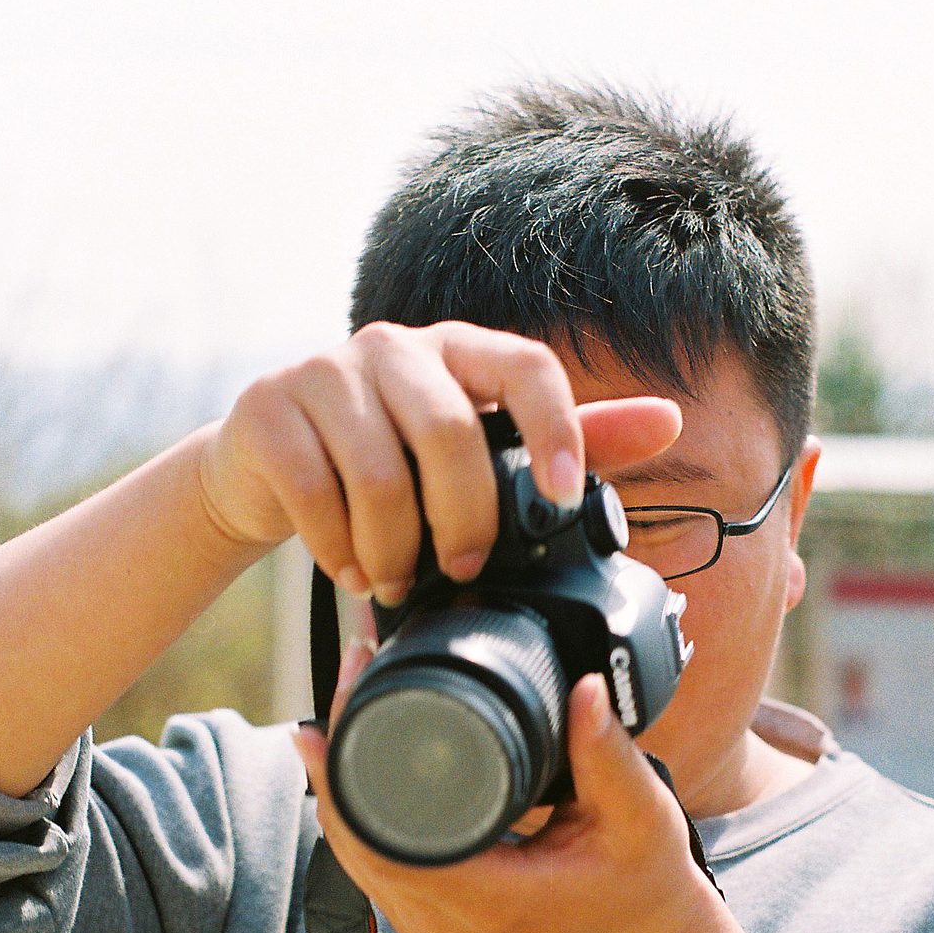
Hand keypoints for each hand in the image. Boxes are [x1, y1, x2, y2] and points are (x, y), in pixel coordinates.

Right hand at [194, 321, 679, 604]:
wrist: (264, 466)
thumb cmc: (390, 460)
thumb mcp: (480, 450)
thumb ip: (570, 438)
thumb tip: (669, 420)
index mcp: (460, 351)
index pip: (526, 367)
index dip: (556, 430)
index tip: (564, 499)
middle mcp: (394, 347)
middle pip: (451, 435)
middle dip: (465, 522)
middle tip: (463, 571)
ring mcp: (324, 371)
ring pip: (381, 474)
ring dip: (397, 550)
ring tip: (398, 585)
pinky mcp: (266, 409)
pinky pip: (315, 493)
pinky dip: (339, 550)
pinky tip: (352, 573)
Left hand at [294, 652, 716, 932]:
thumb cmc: (638, 877)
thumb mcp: (639, 813)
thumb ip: (608, 753)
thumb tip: (585, 689)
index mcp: (493, 900)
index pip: (386, 847)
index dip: (344, 784)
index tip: (330, 718)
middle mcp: (447, 921)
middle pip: (355, 841)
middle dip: (335, 759)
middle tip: (350, 672)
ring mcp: (430, 924)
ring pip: (352, 851)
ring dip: (337, 778)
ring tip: (347, 694)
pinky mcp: (425, 914)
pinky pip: (368, 860)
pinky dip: (354, 806)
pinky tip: (352, 751)